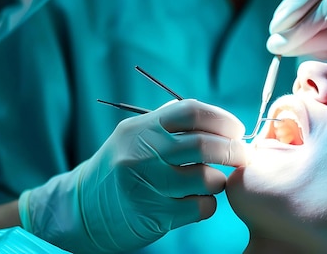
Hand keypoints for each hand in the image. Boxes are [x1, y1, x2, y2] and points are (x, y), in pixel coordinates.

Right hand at [19, 99, 247, 252]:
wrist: (83, 210)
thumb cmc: (120, 169)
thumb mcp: (134, 136)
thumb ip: (168, 123)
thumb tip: (216, 118)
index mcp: (141, 128)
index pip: (191, 112)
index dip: (222, 120)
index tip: (235, 130)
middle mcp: (142, 152)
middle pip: (204, 145)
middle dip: (233, 150)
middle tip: (243, 155)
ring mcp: (146, 185)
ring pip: (205, 179)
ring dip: (218, 181)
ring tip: (212, 181)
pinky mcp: (153, 215)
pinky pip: (200, 207)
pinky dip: (208, 204)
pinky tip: (198, 202)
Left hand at [267, 0, 326, 60]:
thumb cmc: (323, 12)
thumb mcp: (311, 2)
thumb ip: (296, 12)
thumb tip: (279, 36)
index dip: (293, 9)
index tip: (274, 28)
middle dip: (299, 33)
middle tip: (276, 46)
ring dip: (310, 48)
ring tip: (291, 51)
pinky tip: (314, 61)